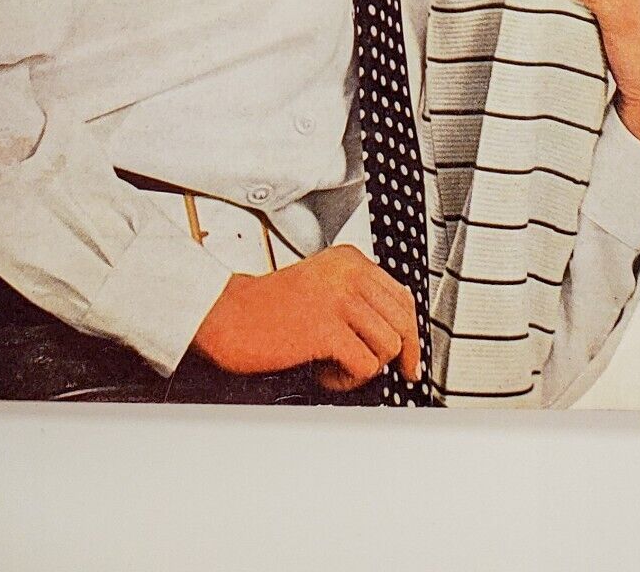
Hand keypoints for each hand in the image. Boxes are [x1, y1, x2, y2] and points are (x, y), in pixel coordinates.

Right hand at [191, 244, 422, 390]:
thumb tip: (398, 334)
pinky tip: (325, 372)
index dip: (412, 334)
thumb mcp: (322, 285)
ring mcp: (338, 299)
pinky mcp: (326, 328)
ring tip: (334, 365)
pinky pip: (365, 365)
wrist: (228, 316)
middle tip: (384, 373)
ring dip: (364, 367)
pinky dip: (348, 380)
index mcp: (350, 260)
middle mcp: (349, 274)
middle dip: (398, 356)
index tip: (410, 358)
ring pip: (387, 347)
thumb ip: (356, 298)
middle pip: (403, 323)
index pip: (403, 297)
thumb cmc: (270, 308)